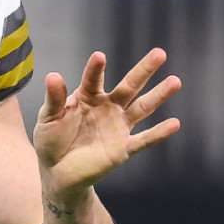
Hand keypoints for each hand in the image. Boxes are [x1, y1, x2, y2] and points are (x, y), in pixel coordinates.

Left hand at [33, 48, 181, 203]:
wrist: (57, 171)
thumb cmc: (52, 139)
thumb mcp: (48, 117)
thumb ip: (54, 98)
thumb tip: (53, 76)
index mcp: (87, 96)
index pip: (93, 79)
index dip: (96, 68)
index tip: (100, 56)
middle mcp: (107, 107)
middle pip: (128, 86)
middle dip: (144, 70)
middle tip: (159, 53)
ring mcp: (117, 126)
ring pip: (142, 108)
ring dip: (158, 95)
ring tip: (174, 81)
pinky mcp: (123, 148)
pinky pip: (144, 140)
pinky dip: (159, 133)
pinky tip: (174, 123)